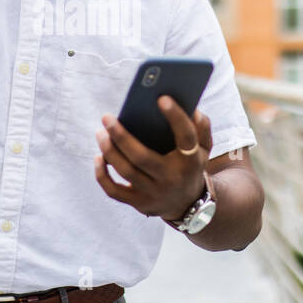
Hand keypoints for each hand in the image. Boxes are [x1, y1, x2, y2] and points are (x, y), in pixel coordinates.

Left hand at [93, 95, 212, 220]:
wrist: (187, 203)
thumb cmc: (190, 165)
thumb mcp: (203, 147)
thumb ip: (201, 126)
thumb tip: (191, 108)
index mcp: (191, 160)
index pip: (186, 137)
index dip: (176, 117)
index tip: (161, 98)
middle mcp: (172, 178)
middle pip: (142, 157)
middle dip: (121, 136)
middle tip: (106, 117)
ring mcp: (154, 193)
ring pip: (126, 171)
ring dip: (109, 151)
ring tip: (100, 133)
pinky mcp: (139, 203)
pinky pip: (114, 191)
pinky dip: (102, 175)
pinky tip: (98, 157)